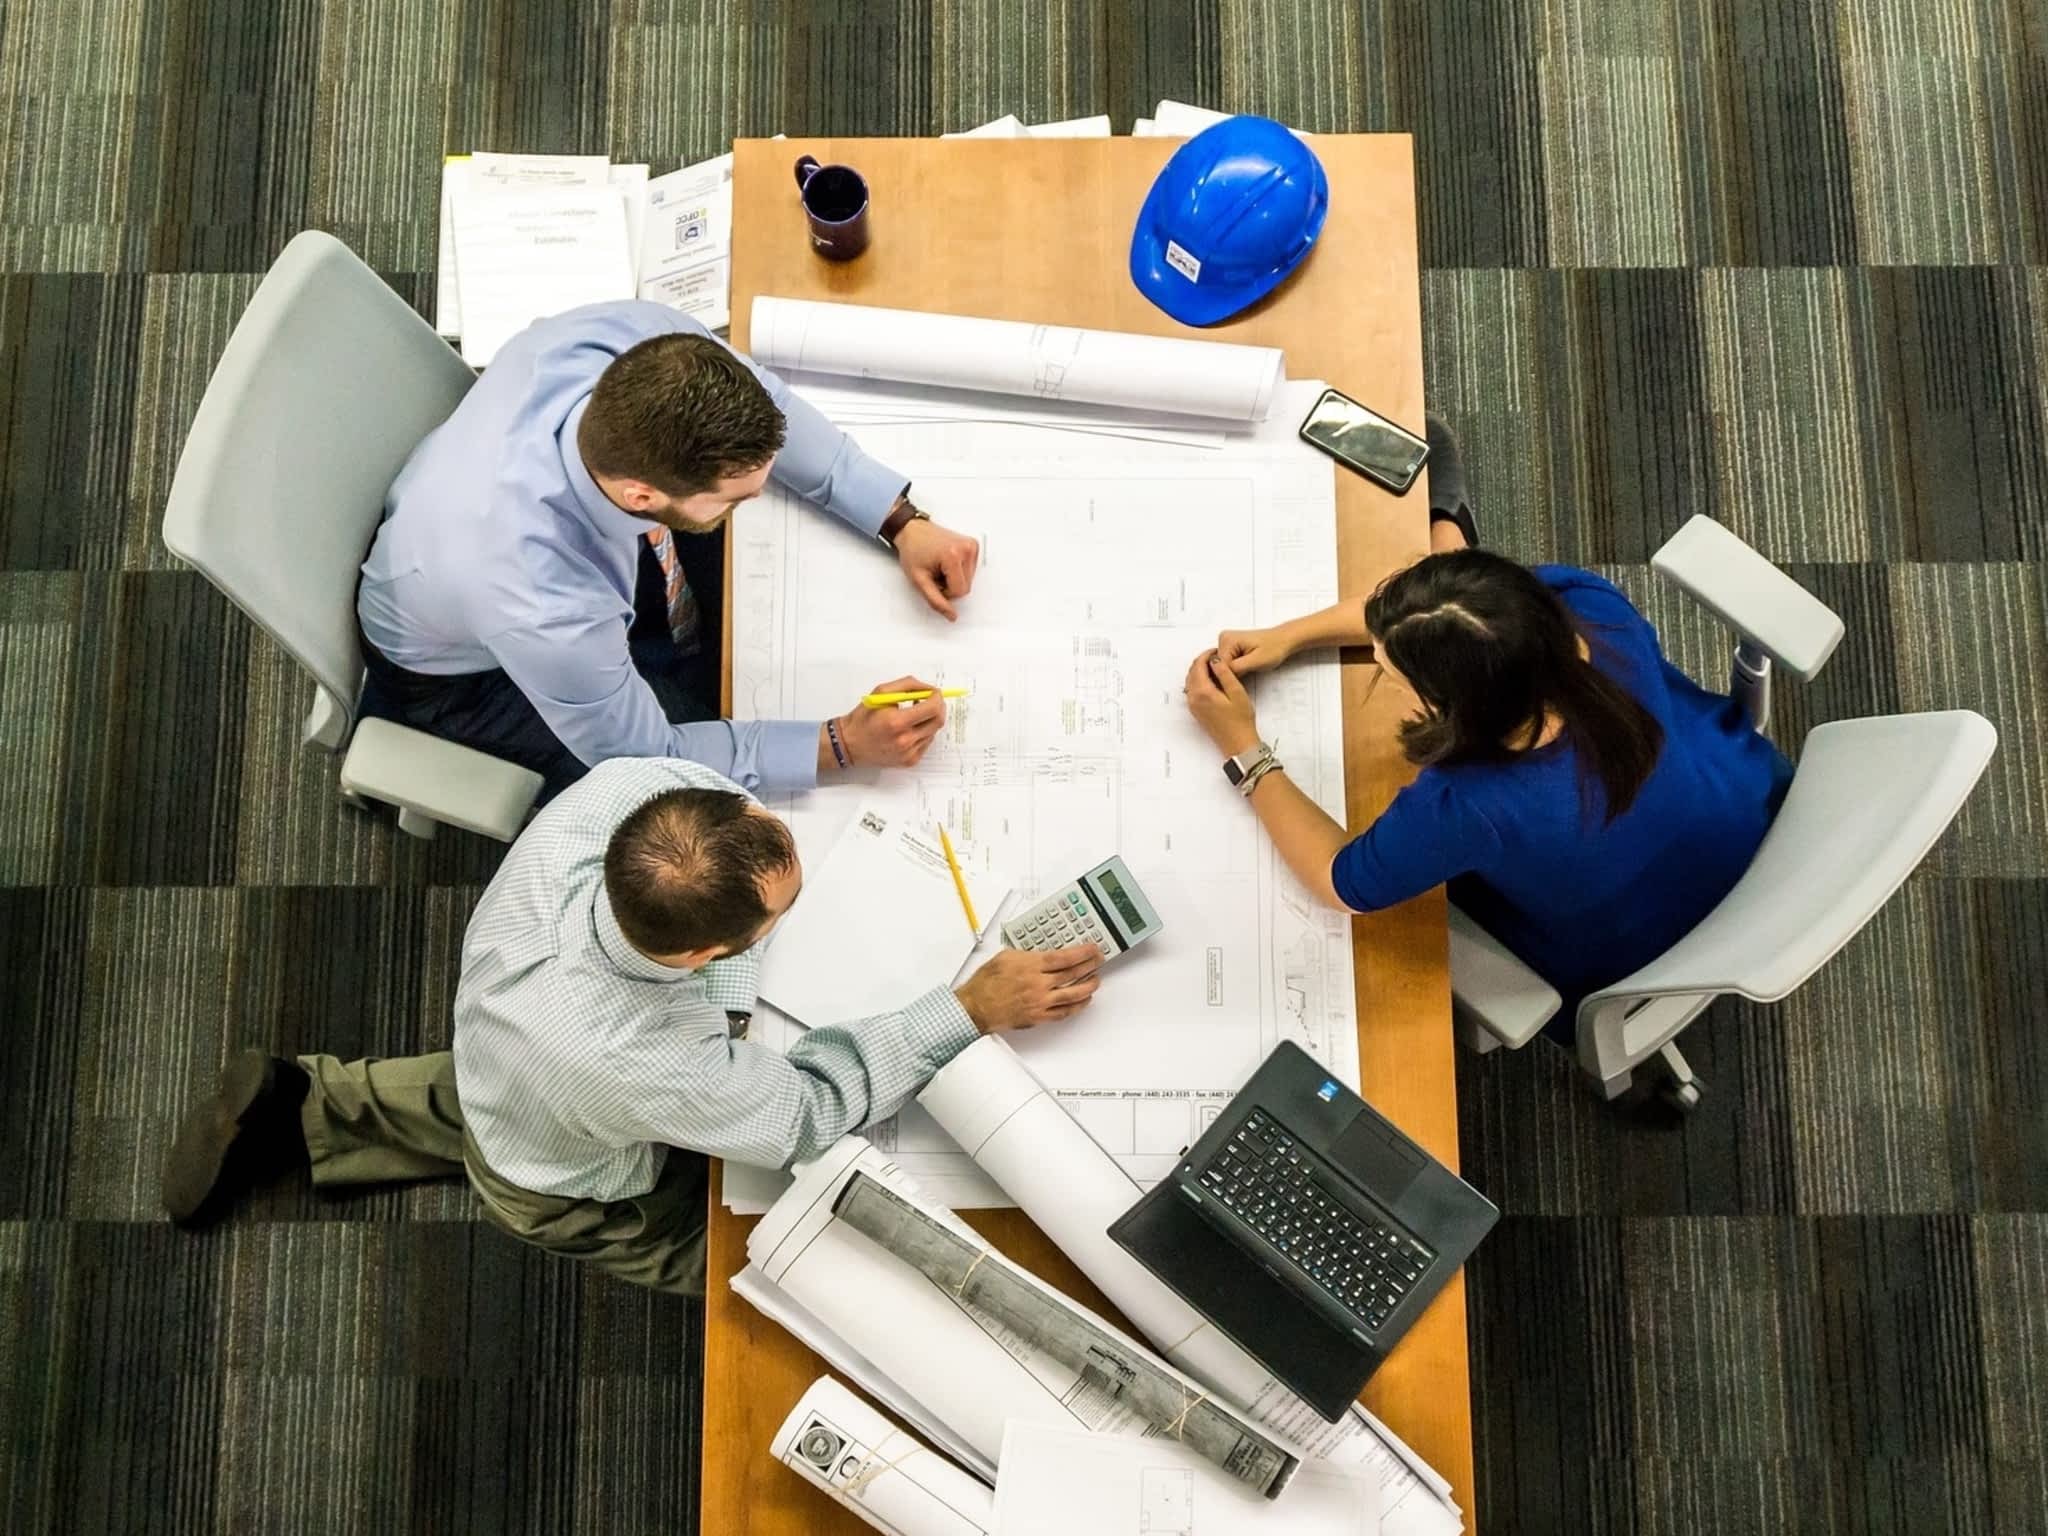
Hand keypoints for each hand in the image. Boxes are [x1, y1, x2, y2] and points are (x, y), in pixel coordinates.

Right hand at [834, 675, 946, 768]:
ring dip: (929, 720)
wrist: (850, 744)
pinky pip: (926, 743)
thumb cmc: (863, 718)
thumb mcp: (881, 692)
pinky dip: (923, 733)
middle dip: (938, 707)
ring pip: (933, 732)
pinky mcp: (910, 761)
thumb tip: (928, 688)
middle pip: (938, 721)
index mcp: (897, 722)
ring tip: (913, 716)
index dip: (937, 698)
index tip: (934, 693)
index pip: (932, 708)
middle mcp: (905, 740)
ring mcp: (909, 753)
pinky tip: (909, 729)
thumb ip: (907, 685)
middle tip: (931, 701)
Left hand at [894, 513, 979, 621]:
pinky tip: (947, 562)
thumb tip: (952, 615)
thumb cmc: (913, 551)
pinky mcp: (973, 546)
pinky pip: (971, 570)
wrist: (912, 531)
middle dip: (950, 585)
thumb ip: (936, 601)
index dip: (945, 592)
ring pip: (969, 580)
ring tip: (940, 567)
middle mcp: (966, 548)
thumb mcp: (919, 580)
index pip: (960, 592)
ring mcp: (971, 546)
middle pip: (966, 587)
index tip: (933, 580)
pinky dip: (958, 571)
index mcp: (953, 555)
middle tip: (936, 573)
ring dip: (954, 578)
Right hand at [955, 944, 1102, 1032]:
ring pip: (1072, 995)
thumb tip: (1042, 953)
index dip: (1083, 953)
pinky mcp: (1038, 1016)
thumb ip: (1027, 954)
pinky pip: (1063, 1013)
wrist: (976, 1006)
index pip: (1064, 958)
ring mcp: (1040, 1002)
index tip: (1092, 949)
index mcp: (1031, 966)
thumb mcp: (1006, 956)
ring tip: (1096, 980)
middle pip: (1072, 974)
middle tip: (1098, 961)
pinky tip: (1083, 1001)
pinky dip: (1076, 1007)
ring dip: (1088, 986)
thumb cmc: (986, 983)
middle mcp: (1038, 984)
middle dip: (1089, 966)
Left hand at [1184, 649, 1261, 757]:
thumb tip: (1215, 659)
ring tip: (1215, 666)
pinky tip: (1212, 680)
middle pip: (1192, 672)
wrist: (1238, 744)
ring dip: (1199, 670)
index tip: (1217, 651)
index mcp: (1203, 692)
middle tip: (1216, 657)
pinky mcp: (1196, 711)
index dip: (1207, 655)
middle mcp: (1194, 698)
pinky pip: (1192, 690)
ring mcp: (1193, 706)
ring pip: (1190, 680)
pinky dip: (1198, 681)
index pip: (1199, 665)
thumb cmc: (1241, 720)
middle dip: (1202, 661)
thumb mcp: (1237, 692)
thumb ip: (1224, 673)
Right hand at [1216, 624, 1293, 676]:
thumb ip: (1237, 668)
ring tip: (1248, 670)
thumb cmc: (1274, 648)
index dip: (1229, 677)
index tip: (1241, 681)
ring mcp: (1226, 642)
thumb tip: (1220, 676)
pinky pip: (1226, 663)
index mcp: (1227, 640)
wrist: (1283, 640)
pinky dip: (1234, 669)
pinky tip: (1245, 668)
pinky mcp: (1230, 647)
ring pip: (1222, 666)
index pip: (1218, 666)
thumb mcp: (1256, 661)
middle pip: (1218, 666)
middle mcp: (1223, 639)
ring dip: (1232, 672)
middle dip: (1230, 674)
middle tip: (1247, 674)